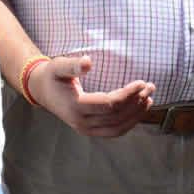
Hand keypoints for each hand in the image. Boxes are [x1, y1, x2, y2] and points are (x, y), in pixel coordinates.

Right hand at [27, 55, 154, 136]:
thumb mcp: (58, 66)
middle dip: (136, 103)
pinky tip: (140, 111)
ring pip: (117, 128)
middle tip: (150, 87)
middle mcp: (81, 122)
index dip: (128, 95)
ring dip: (136, 115)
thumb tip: (87, 62)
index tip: (142, 83)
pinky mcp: (90, 130)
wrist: (42, 90)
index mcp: (75, 106)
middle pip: (116, 117)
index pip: (109, 105)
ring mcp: (86, 129)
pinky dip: (130, 123)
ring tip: (150, 99)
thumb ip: (72, 65)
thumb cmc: (52, 76)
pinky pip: (114, 131)